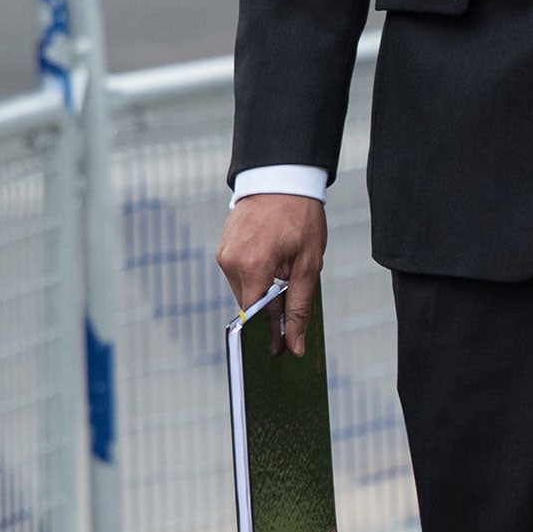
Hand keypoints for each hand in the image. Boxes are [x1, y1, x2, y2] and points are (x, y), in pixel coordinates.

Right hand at [216, 194, 327, 354]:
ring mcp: (223, 254)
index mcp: (252, 266)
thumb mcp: (309, 264)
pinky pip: (240, 273)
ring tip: (287, 274)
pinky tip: (275, 265)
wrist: (283, 178)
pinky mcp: (223, 247)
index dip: (268, 335)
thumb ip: (299, 307)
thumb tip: (294, 345)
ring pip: (245, 289)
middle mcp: (230, 262)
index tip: (278, 353)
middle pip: (250, 304)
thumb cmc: (301, 218)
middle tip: (289, 325)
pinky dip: (257, 276)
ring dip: (265, 291)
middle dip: (269, 314)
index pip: (255, 316)